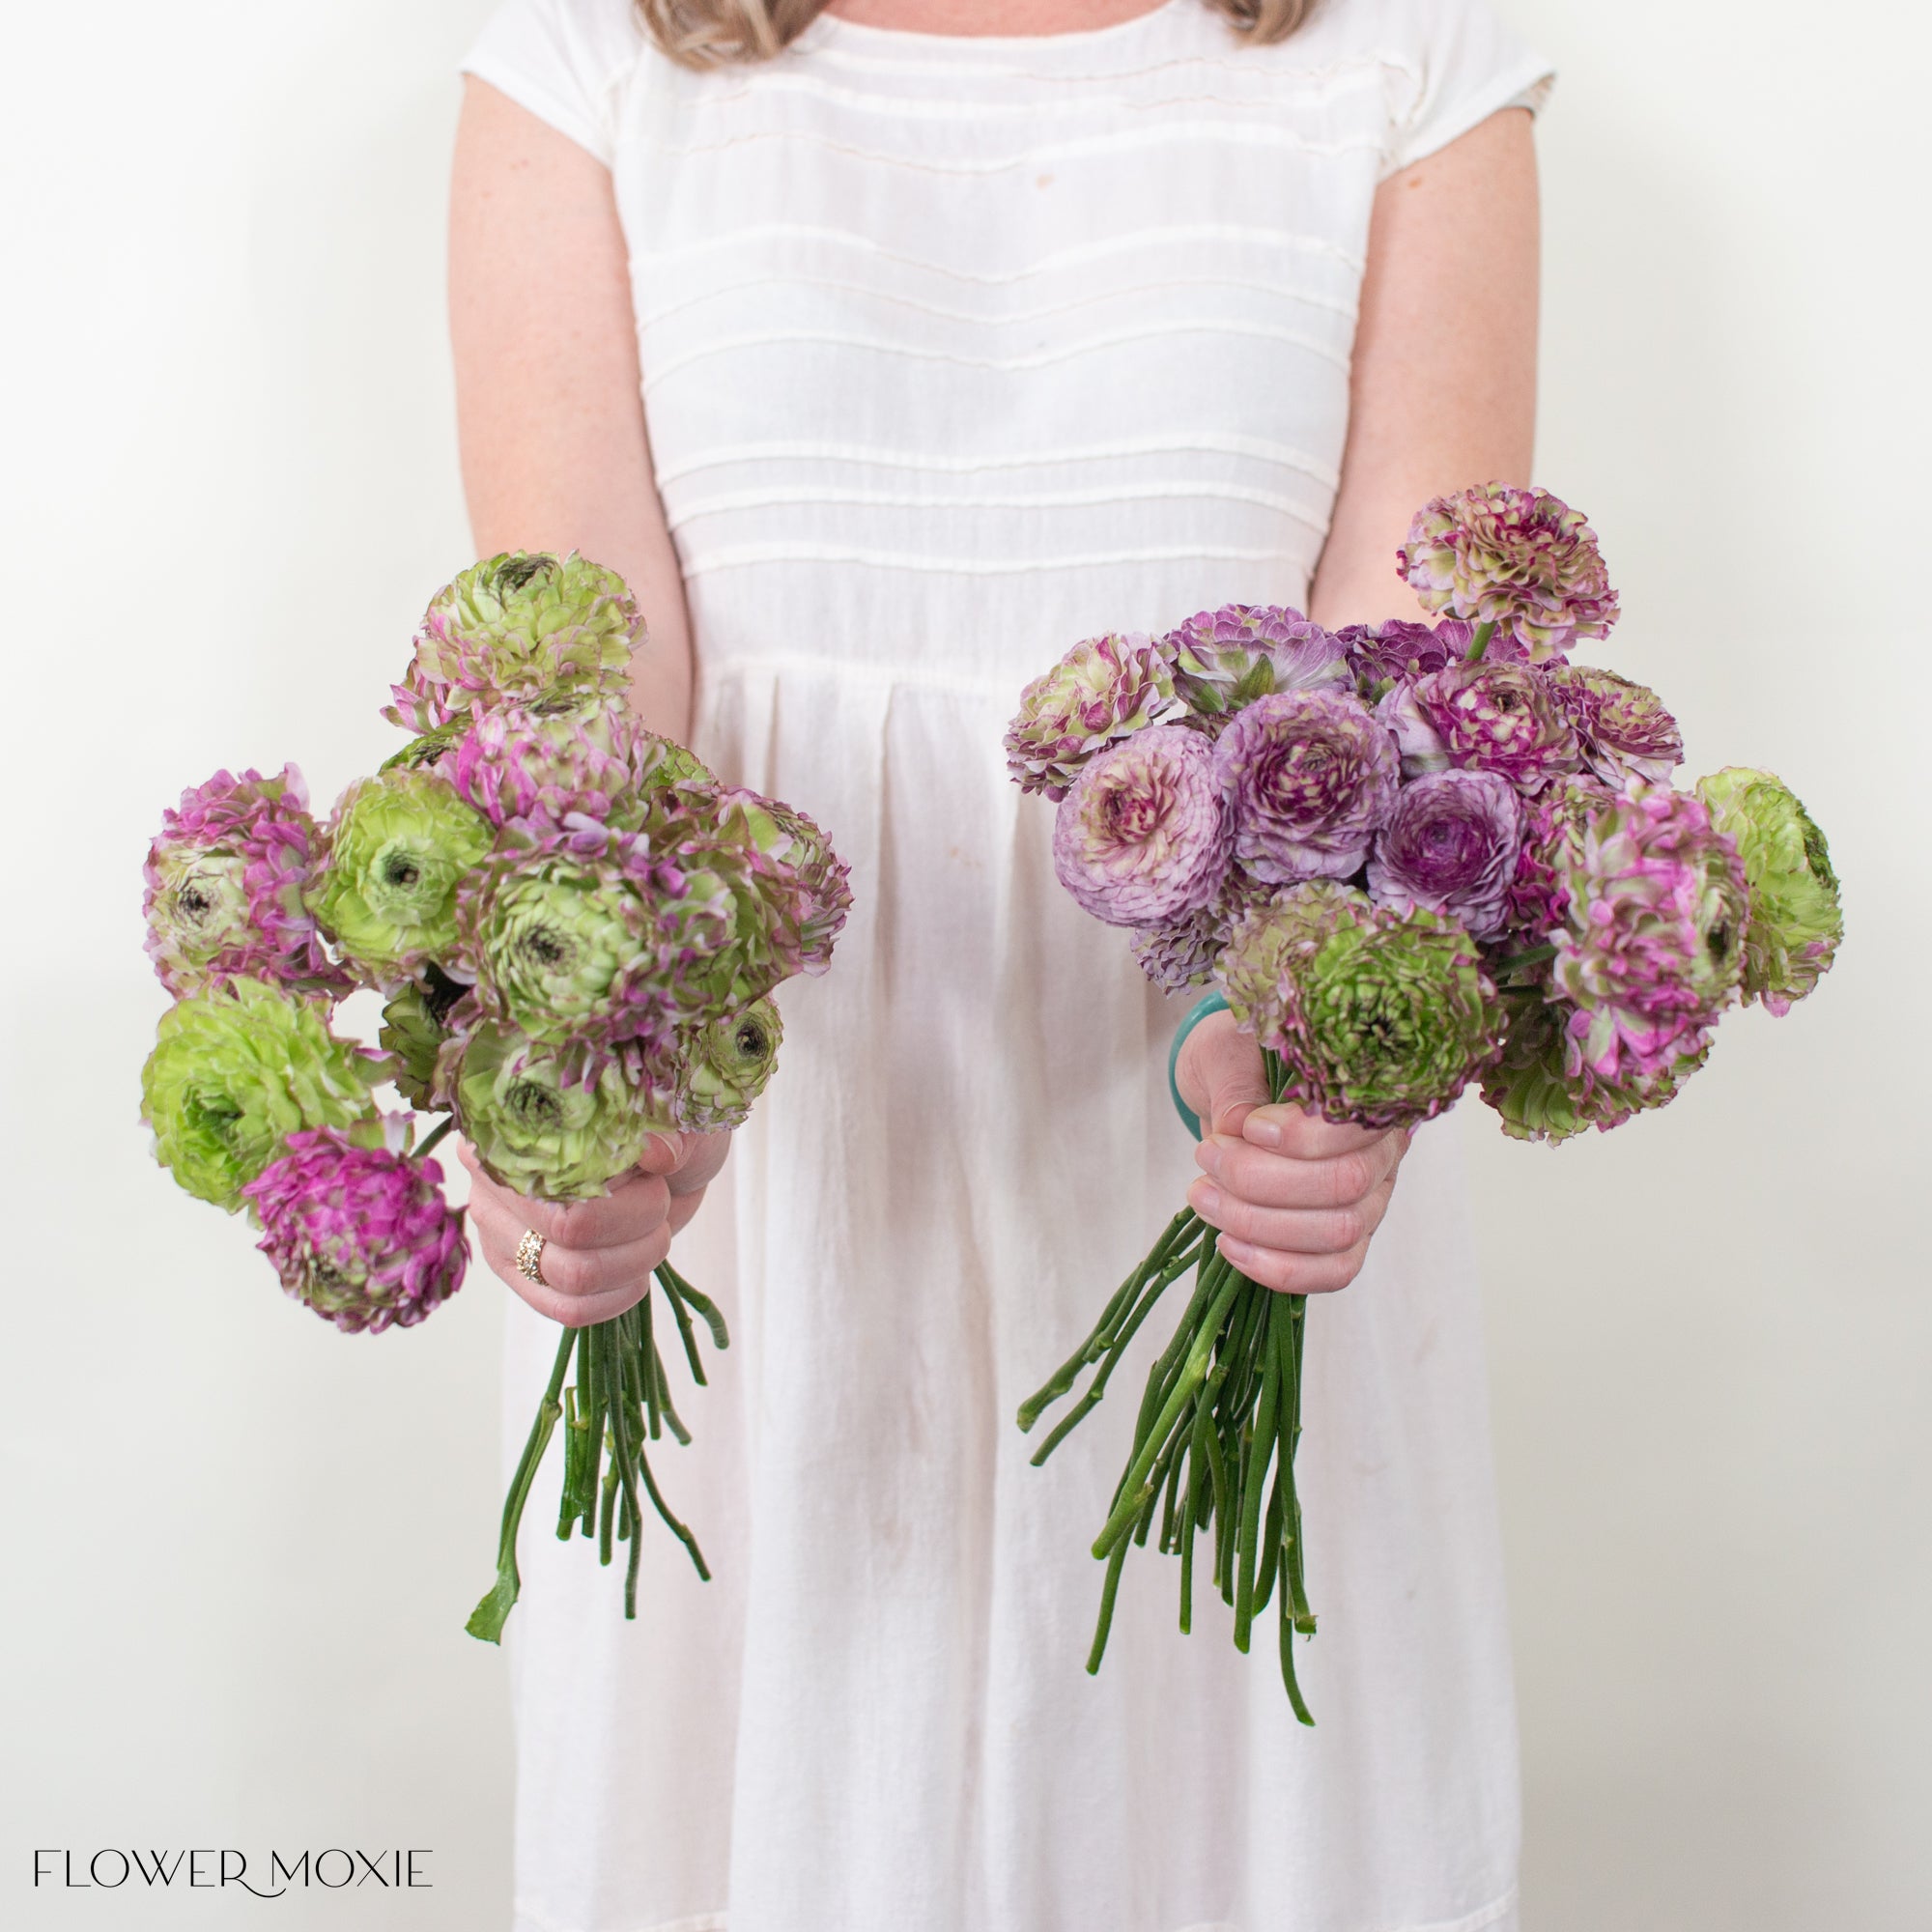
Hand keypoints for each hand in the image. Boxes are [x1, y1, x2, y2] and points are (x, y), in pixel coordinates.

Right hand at [458, 1130, 731, 1326]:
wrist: (664, 1166)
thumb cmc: (662, 1131)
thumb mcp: (676, 1116)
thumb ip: (669, 1130)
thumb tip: (655, 1153)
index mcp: (521, 1121)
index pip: (565, 1171)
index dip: (624, 1184)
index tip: (654, 1172)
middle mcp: (492, 1176)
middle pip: (568, 1228)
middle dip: (638, 1223)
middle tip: (661, 1204)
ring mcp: (498, 1231)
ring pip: (570, 1276)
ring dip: (634, 1261)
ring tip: (653, 1235)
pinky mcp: (517, 1275)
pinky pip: (567, 1309)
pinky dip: (615, 1299)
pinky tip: (635, 1275)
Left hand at [1174, 1011, 1408, 1294]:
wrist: (1231, 1083)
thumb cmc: (1237, 1060)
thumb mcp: (1228, 1052)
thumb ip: (1237, 1084)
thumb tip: (1239, 1128)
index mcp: (1365, 1095)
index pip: (1359, 1126)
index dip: (1304, 1137)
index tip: (1247, 1128)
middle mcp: (1381, 1152)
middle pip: (1347, 1184)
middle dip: (1263, 1181)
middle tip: (1207, 1157)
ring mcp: (1369, 1201)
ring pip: (1339, 1233)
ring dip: (1259, 1224)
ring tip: (1202, 1195)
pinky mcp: (1345, 1241)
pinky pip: (1334, 1272)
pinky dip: (1278, 1268)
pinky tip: (1229, 1245)